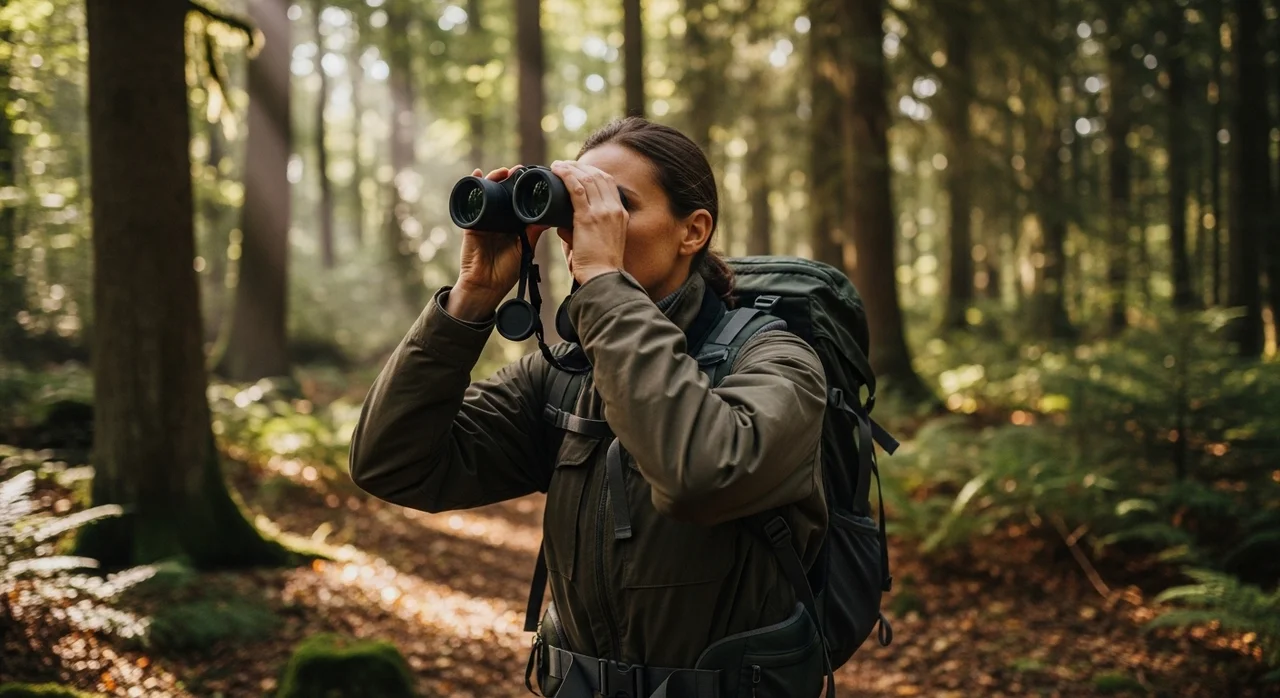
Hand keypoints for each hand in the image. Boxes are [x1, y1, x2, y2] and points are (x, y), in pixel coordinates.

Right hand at [450, 166, 548, 319]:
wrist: (486, 286)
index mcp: (514, 224)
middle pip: (504, 192)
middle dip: (509, 179)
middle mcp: (500, 218)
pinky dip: (473, 186)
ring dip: (494, 179)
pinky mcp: (472, 222)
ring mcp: (485, 218)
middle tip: (518, 170)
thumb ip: (535, 232)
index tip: (534, 175)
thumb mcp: (526, 248)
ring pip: (489, 192)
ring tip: (502, 171)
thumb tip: (551, 215)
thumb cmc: (507, 271)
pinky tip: (476, 173)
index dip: (524, 187)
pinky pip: (471, 201)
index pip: (519, 200)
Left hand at [550, 160, 627, 285]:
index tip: (579, 170)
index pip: (609, 183)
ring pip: (587, 179)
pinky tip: (558, 170)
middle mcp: (614, 209)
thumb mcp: (597, 243)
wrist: (603, 277)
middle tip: (565, 164)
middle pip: (599, 177)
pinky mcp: (588, 217)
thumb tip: (560, 225)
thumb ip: (580, 231)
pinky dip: (566, 176)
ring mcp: (603, 212)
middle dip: (581, 167)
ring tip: (558, 165)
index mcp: (620, 214)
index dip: (593, 173)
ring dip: (571, 168)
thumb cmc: (598, 266)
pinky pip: (577, 189)